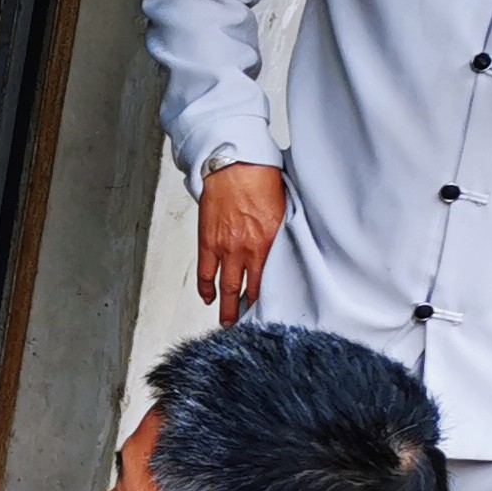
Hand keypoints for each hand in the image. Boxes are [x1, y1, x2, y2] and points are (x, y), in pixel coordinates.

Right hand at [196, 162, 287, 323]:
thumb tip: (286, 248)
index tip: (271, 310)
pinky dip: (206, 288)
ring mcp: (227, 248)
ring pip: (226, 287)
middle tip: (248, 325)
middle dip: (248, 311)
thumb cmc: (260, 180)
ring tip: (226, 322)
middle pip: (249, 291)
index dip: (271, 299)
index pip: (272, 280)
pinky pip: (205, 273)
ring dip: (226, 308)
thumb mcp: (283, 208)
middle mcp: (249, 249)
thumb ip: (282, 233)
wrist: (234, 165)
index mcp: (272, 241)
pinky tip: (208, 297)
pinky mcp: (208, 242)